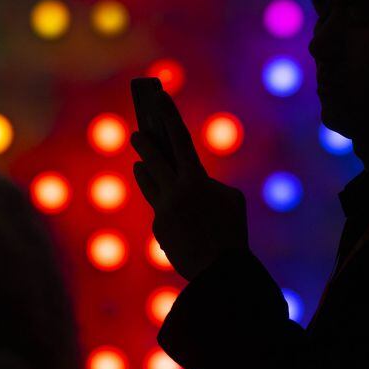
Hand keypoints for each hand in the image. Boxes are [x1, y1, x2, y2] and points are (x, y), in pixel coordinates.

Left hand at [130, 89, 249, 281]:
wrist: (218, 271)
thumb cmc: (232, 230)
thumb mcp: (230, 200)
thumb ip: (207, 185)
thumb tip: (186, 186)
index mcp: (194, 178)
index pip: (178, 138)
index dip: (167, 115)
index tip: (157, 97)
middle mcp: (173, 191)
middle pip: (153, 160)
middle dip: (145, 144)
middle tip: (137, 133)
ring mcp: (163, 210)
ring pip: (150, 185)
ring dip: (144, 172)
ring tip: (139, 165)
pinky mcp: (159, 230)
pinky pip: (163, 213)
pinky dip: (171, 212)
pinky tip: (179, 218)